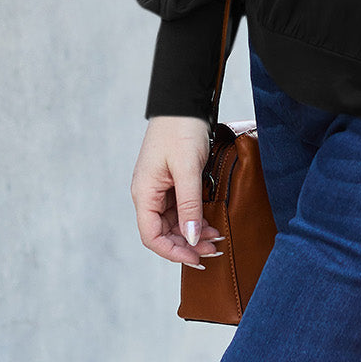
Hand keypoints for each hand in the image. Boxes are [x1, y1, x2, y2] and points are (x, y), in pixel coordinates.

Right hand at [130, 116, 219, 268]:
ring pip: (174, 222)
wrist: (184, 103)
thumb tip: (190, 237)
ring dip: (193, 233)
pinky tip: (210, 222)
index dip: (173, 251)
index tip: (196, 258)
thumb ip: (189, 204)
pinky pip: (181, 209)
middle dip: (187, 244)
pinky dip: (195, 218)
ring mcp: (160, 188)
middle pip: (164, 232)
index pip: (151, 236)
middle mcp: (149, 194)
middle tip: (214, 250)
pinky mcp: (172, 182)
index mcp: (144, 193)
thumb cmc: (181, 131)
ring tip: (216, 238)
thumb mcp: (187, 169)